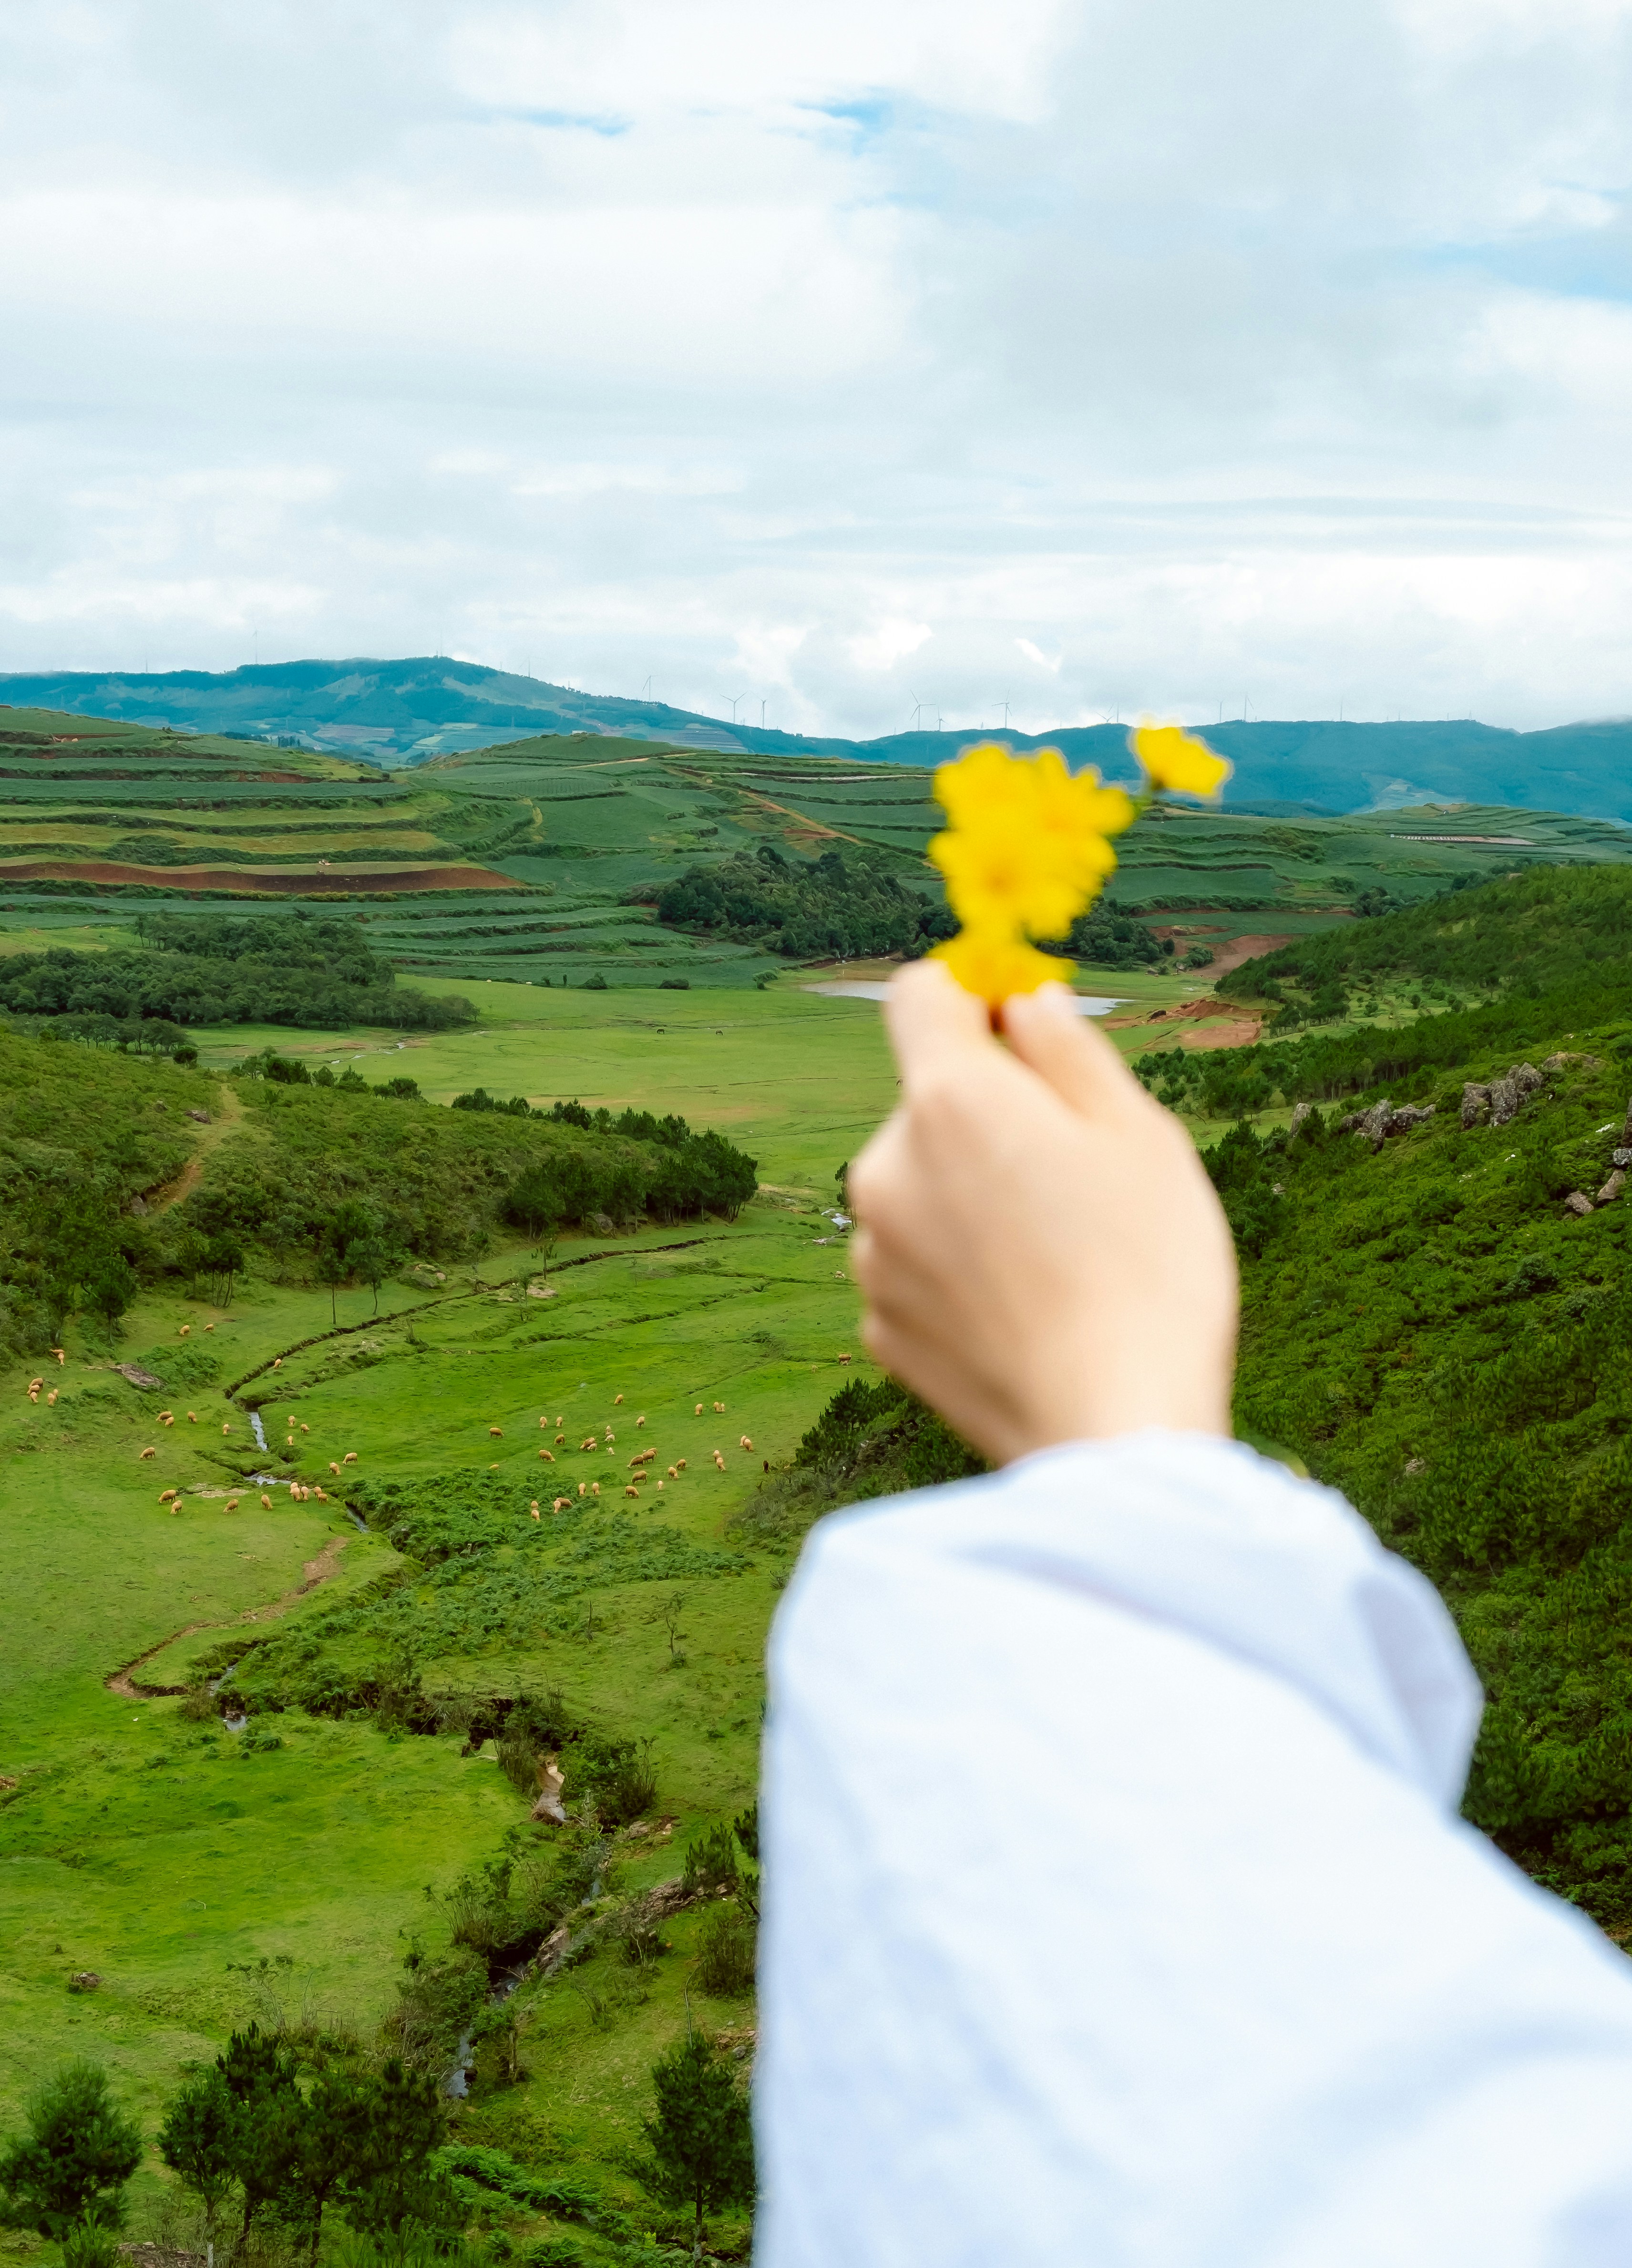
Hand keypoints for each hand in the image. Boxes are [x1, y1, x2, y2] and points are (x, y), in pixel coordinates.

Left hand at [847, 962, 1237, 1463]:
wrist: (1113, 1432)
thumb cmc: (1147, 1270)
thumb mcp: (1137, 1131)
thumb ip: (1068, 1048)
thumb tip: (1026, 1004)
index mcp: (949, 1100)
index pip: (920, 995)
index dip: (974, 996)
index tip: (1023, 1028)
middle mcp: (885, 1168)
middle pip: (929, 1101)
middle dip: (989, 1114)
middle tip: (1077, 1175)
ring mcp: (874, 1254)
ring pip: (922, 1187)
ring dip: (972, 1196)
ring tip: (1058, 1255)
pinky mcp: (880, 1328)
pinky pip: (919, 1265)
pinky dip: (962, 1270)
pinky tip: (1028, 1309)